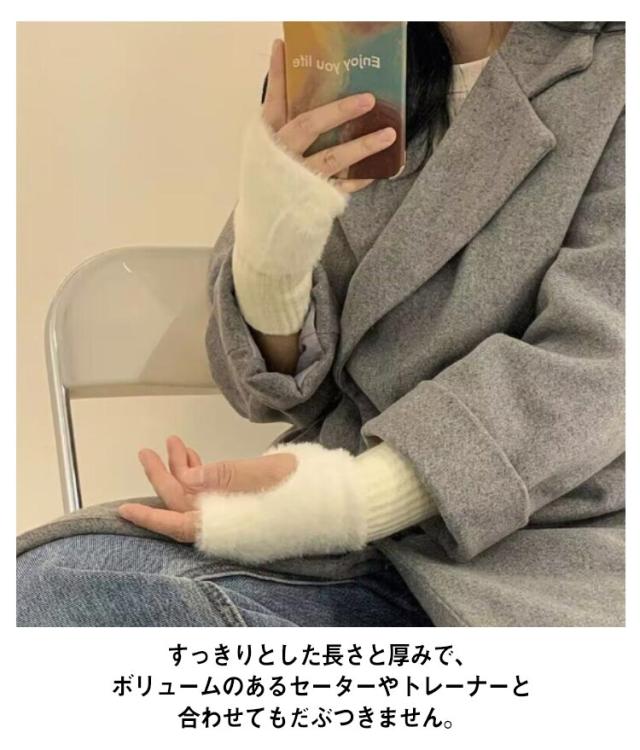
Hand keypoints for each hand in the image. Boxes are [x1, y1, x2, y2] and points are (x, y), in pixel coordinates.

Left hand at [117, 435, 297, 543]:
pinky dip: (204, 475)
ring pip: (199, 496)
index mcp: (228, 522)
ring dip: (184, 471)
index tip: (123, 509)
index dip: (150, 515)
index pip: (178, 521)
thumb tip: (185, 478)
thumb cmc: (304, 487)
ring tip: (173, 444)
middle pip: (185, 503)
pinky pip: (215, 493)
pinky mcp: (246, 507)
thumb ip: (225, 474)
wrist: (337, 501)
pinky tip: (197, 459)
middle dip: (164, 476)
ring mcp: (236, 516)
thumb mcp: (265, 474)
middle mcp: (228, 523)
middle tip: (149, 450)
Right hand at [263, 38, 395, 193]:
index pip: (278, 103)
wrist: (266, 219)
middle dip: (339, 111)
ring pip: (332, 160)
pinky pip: (342, 188)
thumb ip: (278, 100)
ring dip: (362, 146)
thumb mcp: (266, 136)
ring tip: (389, 135)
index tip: (291, 51)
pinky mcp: (314, 198)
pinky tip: (381, 168)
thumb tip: (284, 54)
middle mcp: (283, 157)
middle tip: (369, 99)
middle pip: (309, 127)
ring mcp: (300, 178)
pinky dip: (361, 178)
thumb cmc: (268, 172)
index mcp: (271, 139)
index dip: (283, 77)